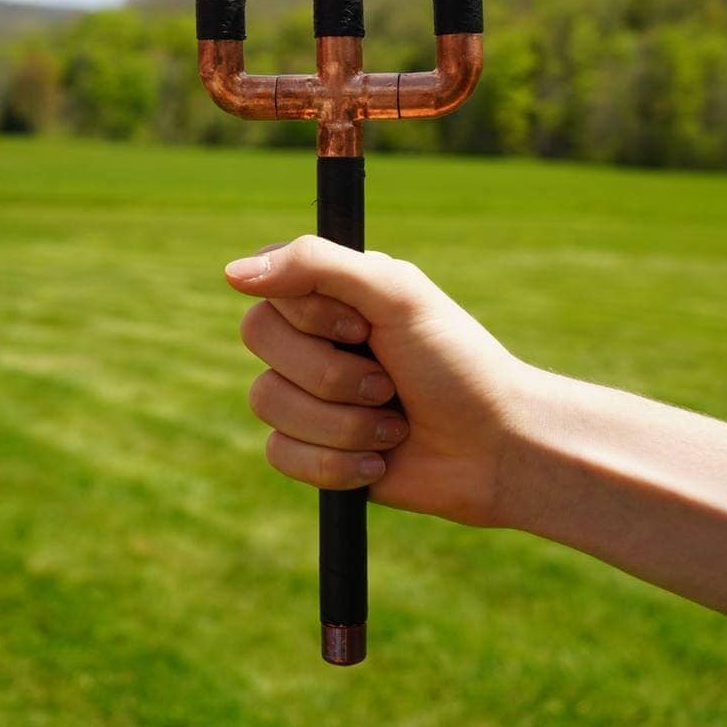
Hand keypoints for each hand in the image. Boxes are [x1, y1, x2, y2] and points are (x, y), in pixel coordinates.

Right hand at [225, 235, 529, 525]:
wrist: (495, 449)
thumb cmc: (456, 363)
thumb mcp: (396, 294)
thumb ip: (317, 265)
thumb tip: (231, 273)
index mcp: (334, 292)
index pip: (268, 287)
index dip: (310, 317)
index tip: (363, 328)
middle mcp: (315, 337)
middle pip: (258, 341)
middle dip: (330, 373)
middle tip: (388, 381)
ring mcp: (311, 394)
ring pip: (266, 401)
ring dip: (341, 422)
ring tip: (394, 424)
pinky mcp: (313, 450)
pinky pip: (279, 453)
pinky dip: (334, 462)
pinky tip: (379, 460)